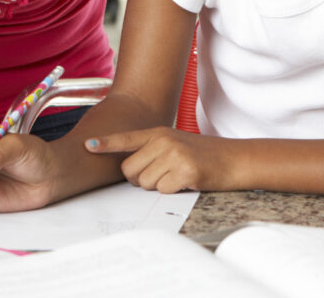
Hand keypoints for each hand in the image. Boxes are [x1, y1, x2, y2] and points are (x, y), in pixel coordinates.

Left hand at [85, 127, 230, 193]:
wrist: (235, 159)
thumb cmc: (204, 154)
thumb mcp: (176, 142)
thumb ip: (152, 149)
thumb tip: (130, 169)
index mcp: (158, 132)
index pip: (126, 138)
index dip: (105, 143)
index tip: (88, 145)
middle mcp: (163, 140)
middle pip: (130, 171)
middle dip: (141, 179)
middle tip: (163, 174)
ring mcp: (174, 154)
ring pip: (144, 183)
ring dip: (158, 186)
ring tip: (177, 175)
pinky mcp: (185, 170)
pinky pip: (163, 190)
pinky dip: (173, 191)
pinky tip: (186, 181)